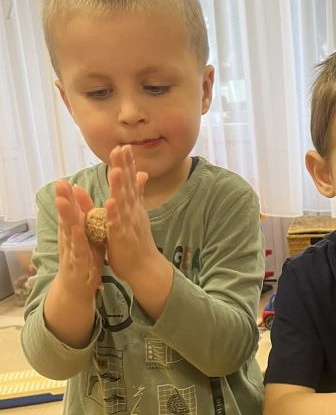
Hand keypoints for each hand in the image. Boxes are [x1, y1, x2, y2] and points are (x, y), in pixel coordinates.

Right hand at [53, 180, 105, 297]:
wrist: (78, 289)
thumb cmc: (85, 259)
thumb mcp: (86, 236)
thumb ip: (84, 217)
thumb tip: (80, 197)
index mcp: (73, 231)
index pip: (70, 211)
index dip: (66, 196)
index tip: (63, 179)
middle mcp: (69, 239)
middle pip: (66, 218)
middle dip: (62, 201)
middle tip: (59, 184)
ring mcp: (72, 252)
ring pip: (68, 232)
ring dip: (66, 217)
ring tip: (63, 201)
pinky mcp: (78, 264)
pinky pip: (78, 250)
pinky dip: (78, 240)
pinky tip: (77, 230)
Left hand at [104, 146, 157, 282]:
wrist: (145, 268)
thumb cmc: (137, 241)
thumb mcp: (136, 212)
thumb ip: (137, 193)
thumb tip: (141, 173)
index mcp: (133, 205)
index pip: (130, 180)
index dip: (127, 163)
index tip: (124, 146)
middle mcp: (133, 211)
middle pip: (128, 186)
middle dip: (124, 167)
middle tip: (121, 148)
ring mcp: (129, 224)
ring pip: (123, 203)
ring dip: (120, 187)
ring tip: (116, 170)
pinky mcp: (122, 238)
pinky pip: (118, 224)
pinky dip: (114, 214)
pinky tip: (111, 203)